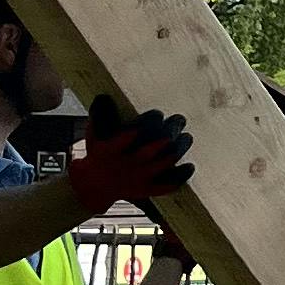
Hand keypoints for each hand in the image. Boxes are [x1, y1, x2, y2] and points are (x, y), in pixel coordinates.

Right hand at [67, 94, 194, 218]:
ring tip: (187, 137)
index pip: (125, 139)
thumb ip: (99, 117)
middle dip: (165, 136)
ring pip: (160, 166)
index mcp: (110, 151)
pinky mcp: (146, 189)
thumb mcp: (94, 136)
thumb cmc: (97, 155)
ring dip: (176, 151)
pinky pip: (165, 186)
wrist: (95, 187)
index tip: (156, 114)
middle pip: (148, 151)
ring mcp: (137, 178)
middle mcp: (125, 165)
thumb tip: (104, 96)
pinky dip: (178, 177)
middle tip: (178, 120)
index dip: (141, 128)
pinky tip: (190, 166)